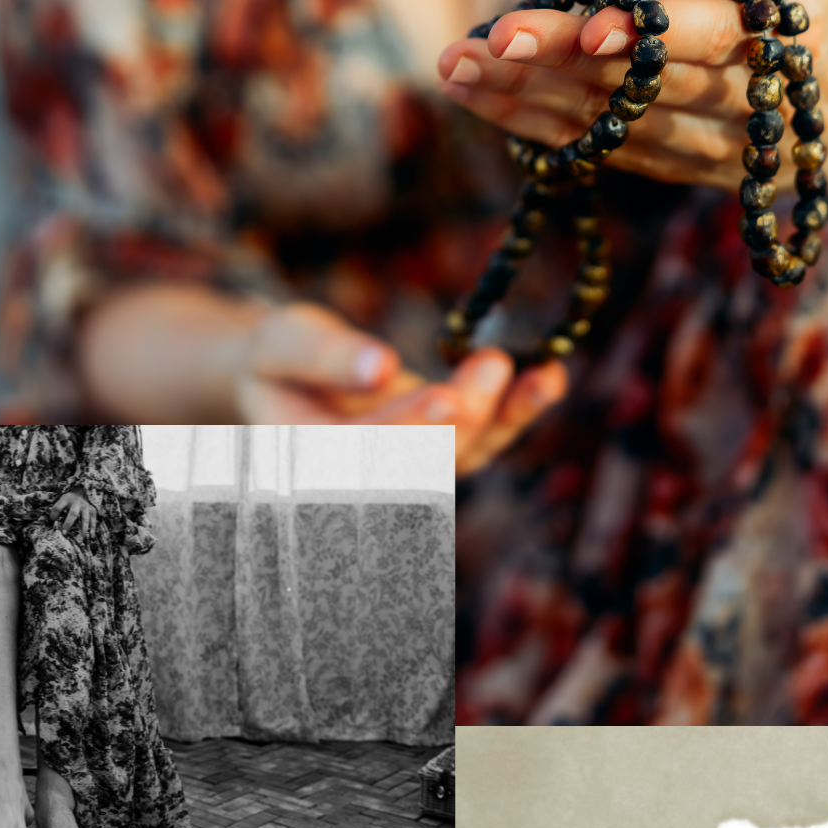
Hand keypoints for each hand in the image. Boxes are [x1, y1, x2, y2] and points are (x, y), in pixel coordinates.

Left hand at [53, 490, 97, 536]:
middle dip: (68, 524)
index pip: (59, 506)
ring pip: (85, 518)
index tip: (52, 519)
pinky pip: (93, 520)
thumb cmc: (70, 499)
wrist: (83, 490)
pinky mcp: (92, 510)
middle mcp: (77, 503)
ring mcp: (85, 507)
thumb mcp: (62, 500)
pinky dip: (93, 528)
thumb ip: (57, 509)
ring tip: (82, 537)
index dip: (55, 513)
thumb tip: (52, 520)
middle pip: (73, 514)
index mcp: (67, 500)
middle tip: (64, 533)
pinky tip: (91, 536)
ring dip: (83, 528)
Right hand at [230, 300, 566, 466]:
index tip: (443, 397)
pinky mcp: (442, 453)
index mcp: (311, 467)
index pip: (362, 456)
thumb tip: (380, 365)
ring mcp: (410, 473)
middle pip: (422, 465)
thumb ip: (324, 357)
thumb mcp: (284, 343)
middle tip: (491, 362)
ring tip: (542, 375)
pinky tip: (548, 376)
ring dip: (505, 419)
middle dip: (464, 418)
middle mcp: (366, 485)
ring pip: (463, 459)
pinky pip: (483, 441)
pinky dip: (517, 412)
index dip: (406, 430)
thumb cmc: (278, 358)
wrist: (291, 381)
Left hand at [436, 0, 827, 198]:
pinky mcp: (658, 164)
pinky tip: (469, 93)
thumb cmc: (823, 8)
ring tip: (454, 64)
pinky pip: (585, 146)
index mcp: (781, 50)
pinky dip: (524, 122)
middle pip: (637, 86)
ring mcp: (694, 146)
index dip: (651, 38)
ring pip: (601, 123)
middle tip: (489, 38)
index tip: (591, 26)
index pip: (708, 43)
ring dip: (524, 96)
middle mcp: (735, 109)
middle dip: (558, 62)